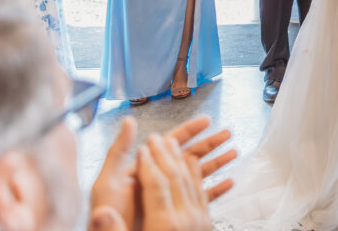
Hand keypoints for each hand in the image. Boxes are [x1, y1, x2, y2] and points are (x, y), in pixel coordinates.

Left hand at [88, 116, 235, 230]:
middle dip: (209, 144)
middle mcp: (157, 180)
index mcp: (143, 169)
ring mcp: (166, 198)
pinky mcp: (173, 214)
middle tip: (227, 134)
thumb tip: (128, 121)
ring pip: (197, 176)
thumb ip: (118, 152)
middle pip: (188, 156)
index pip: (170, 144)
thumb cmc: (104, 217)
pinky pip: (198, 200)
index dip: (189, 131)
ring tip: (234, 153)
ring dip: (216, 164)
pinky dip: (214, 190)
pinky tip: (229, 183)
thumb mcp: (107, 182)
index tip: (206, 121)